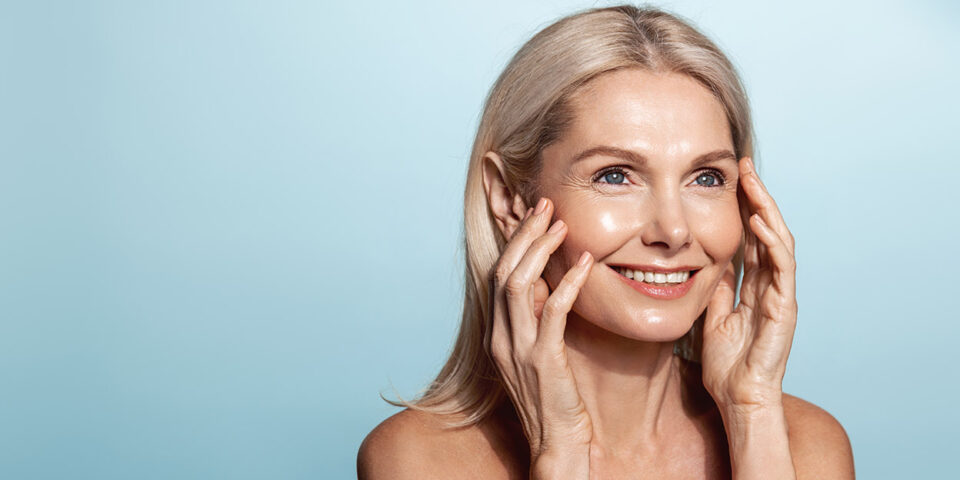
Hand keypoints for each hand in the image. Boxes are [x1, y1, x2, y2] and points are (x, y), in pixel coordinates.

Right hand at [485, 197, 594, 471]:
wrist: (556, 444)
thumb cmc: (555, 401)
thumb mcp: (539, 355)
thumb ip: (537, 322)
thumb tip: (548, 287)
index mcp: (498, 334)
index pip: (499, 275)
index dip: (516, 242)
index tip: (536, 217)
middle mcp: (501, 337)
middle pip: (503, 271)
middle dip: (524, 234)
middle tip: (546, 206)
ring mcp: (518, 348)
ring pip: (517, 283)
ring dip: (539, 249)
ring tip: (561, 224)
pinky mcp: (542, 360)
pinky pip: (551, 311)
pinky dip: (567, 282)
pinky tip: (585, 264)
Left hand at [701, 157, 797, 410]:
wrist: (738, 397)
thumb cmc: (727, 364)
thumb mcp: (712, 316)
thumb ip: (716, 289)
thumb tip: (707, 263)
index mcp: (754, 287)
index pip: (751, 238)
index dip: (742, 208)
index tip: (730, 179)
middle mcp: (771, 286)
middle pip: (767, 232)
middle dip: (756, 197)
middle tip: (743, 166)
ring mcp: (781, 295)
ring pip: (779, 242)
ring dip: (766, 210)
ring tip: (752, 182)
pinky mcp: (785, 308)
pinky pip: (781, 268)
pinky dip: (772, 242)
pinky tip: (759, 221)